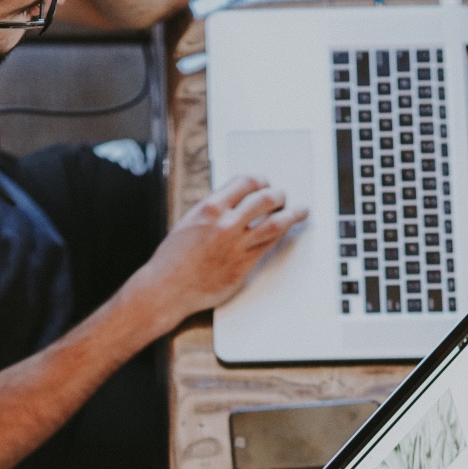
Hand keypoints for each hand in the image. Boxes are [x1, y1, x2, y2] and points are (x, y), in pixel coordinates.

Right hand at [137, 176, 308, 324]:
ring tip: (300, 211)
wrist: (167, 289)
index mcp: (209, 208)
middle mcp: (226, 224)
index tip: (265, 182)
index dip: (260, 180)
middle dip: (278, 195)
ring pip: (275, 223)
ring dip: (292, 214)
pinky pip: (270, 245)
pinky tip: (286, 232)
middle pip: (265, 199)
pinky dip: (281, 235)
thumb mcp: (190, 222)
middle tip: (283, 196)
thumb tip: (235, 201)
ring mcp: (237, 245)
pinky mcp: (244, 265)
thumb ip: (214, 210)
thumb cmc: (173, 258)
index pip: (245, 182)